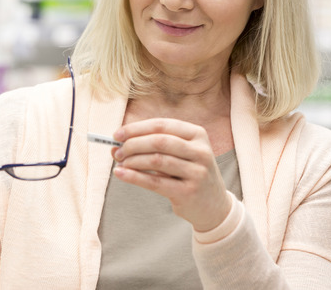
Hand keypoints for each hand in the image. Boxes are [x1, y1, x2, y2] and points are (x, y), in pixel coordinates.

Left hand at [110, 118, 231, 231]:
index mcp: (197, 134)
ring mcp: (197, 172)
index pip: (162, 125)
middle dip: (133, 144)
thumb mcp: (179, 155)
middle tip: (117, 151)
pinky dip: (134, 177)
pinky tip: (121, 174)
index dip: (137, 128)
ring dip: (132, 161)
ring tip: (120, 163)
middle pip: (159, 141)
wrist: (214, 206)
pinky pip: (155, 182)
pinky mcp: (189, 192)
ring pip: (156, 160)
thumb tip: (117, 144)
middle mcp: (200, 151)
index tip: (117, 134)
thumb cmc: (190, 174)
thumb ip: (153, 146)